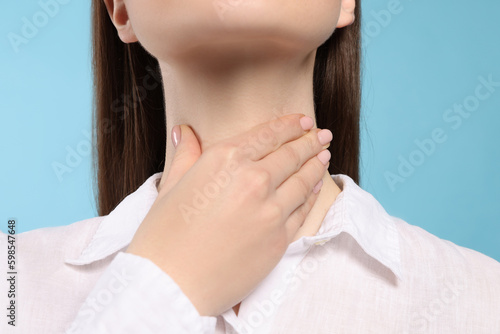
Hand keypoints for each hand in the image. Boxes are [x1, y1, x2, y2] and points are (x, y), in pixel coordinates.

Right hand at [126, 113, 331, 315]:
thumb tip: (185, 132)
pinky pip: (302, 210)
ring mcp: (270, 210)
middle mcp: (252, 179)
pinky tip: (316, 187)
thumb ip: (185, 155)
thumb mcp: (170, 187)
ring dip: (317, 165)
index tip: (302, 120)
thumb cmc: (162, 237)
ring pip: (303, 180)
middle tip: (322, 134)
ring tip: (324, 155)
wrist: (170, 287)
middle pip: (291, 154)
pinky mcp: (279, 238)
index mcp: (224, 160)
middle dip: (310, 141)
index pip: (267, 134)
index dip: (289, 124)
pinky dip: (312, 195)